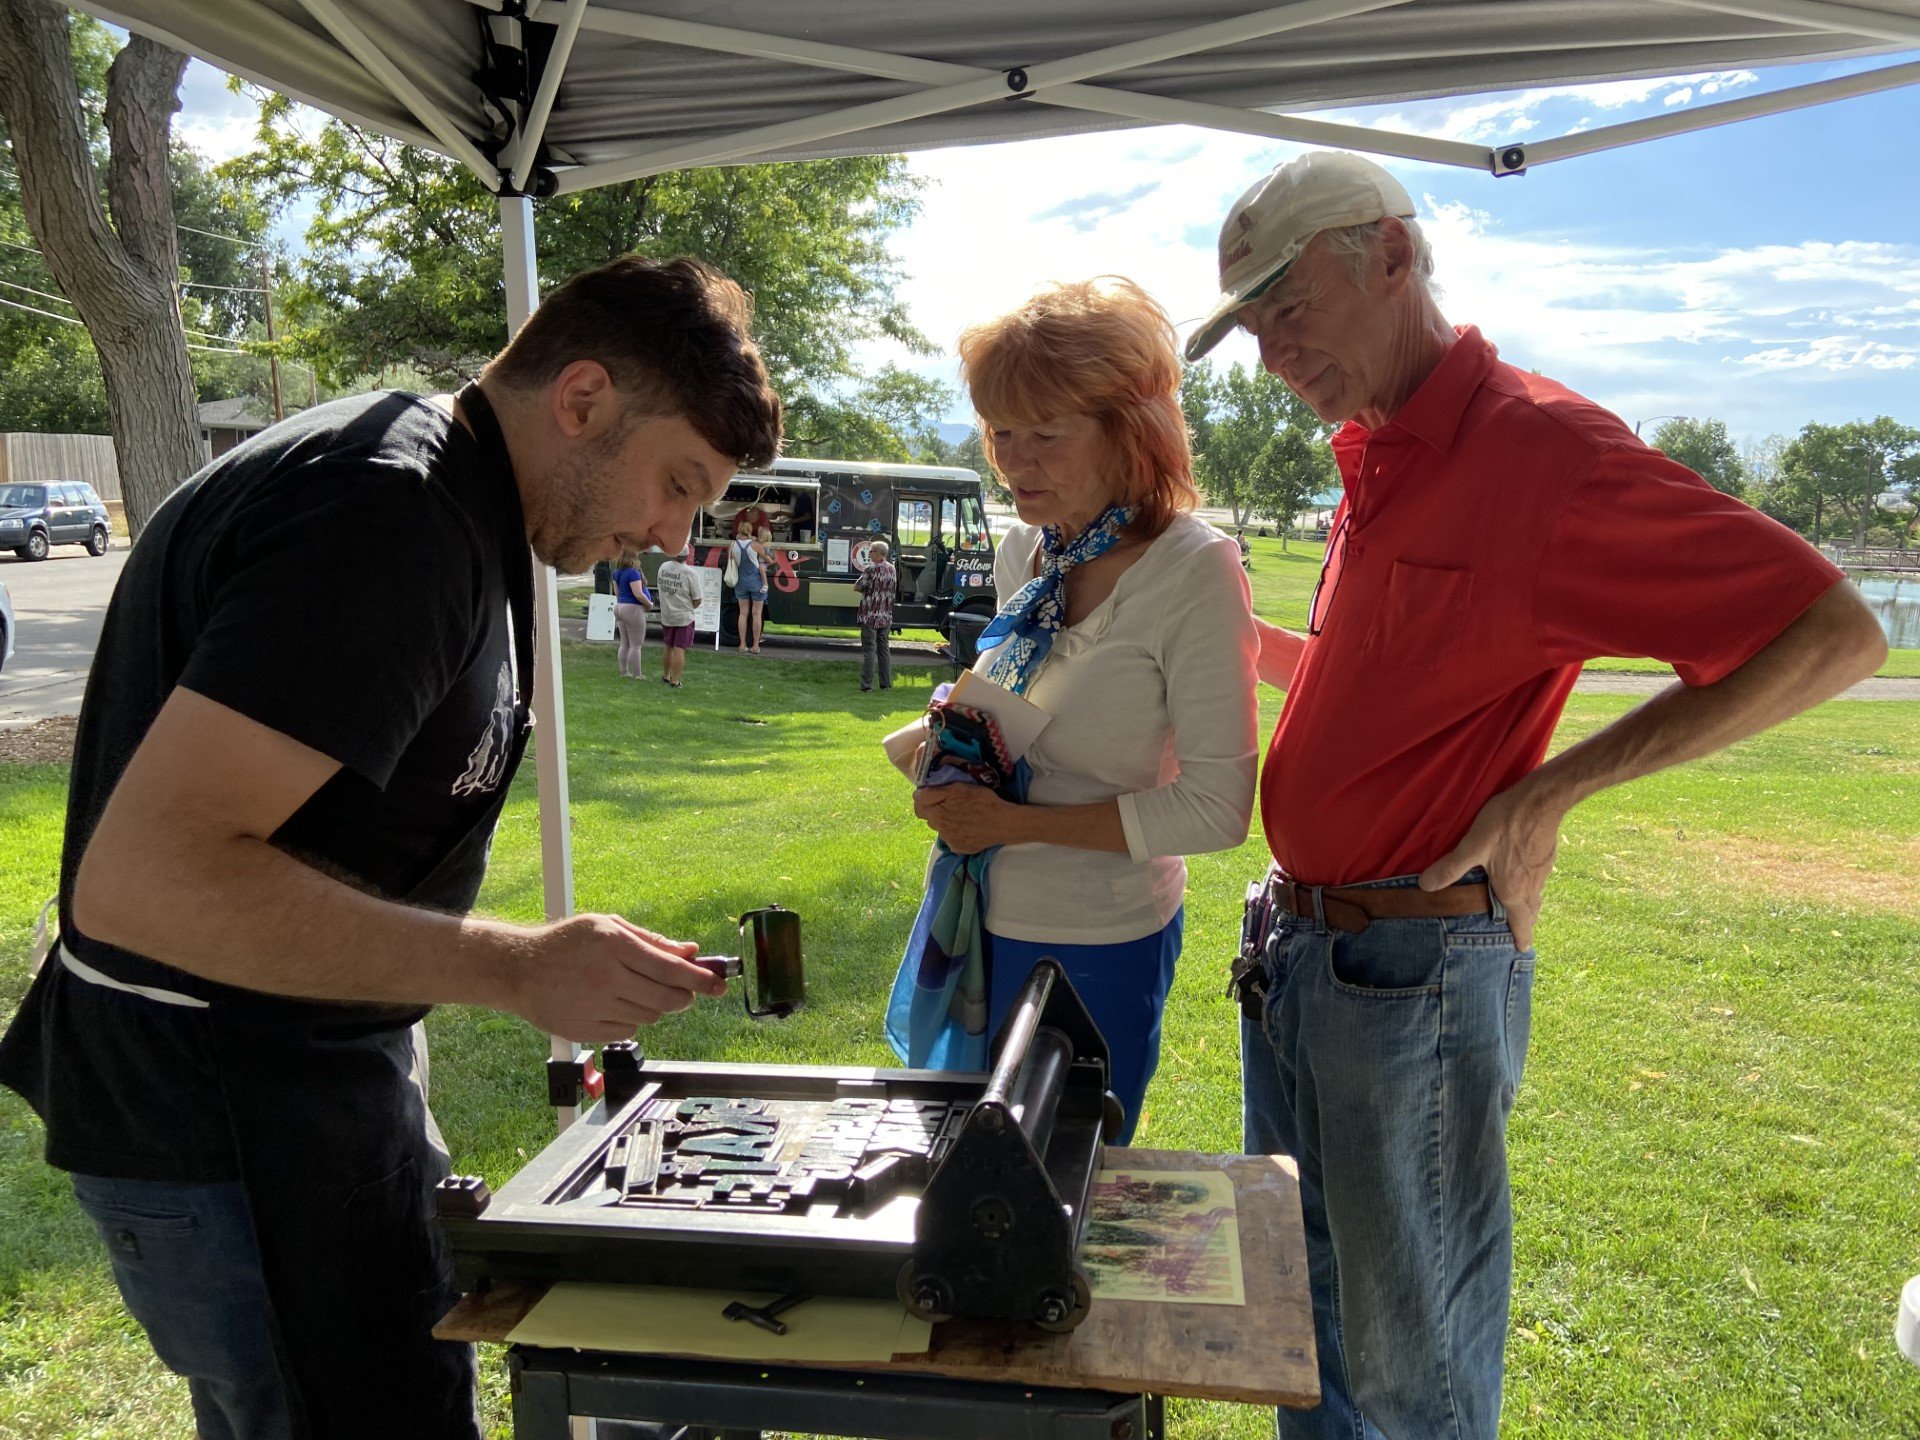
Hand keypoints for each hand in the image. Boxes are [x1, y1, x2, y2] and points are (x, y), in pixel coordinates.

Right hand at [509, 913, 728, 1042]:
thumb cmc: (567, 943)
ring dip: (655, 1007)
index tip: (720, 986)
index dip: (701, 979)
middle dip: (685, 996)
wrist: (518, 970)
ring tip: (634, 991)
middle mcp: (606, 977)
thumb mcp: (608, 927)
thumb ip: (651, 941)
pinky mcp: (586, 1030)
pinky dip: (631, 1021)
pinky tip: (612, 1005)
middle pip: (667, 998)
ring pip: (651, 1016)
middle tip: (685, 992)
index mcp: (614, 945)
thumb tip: (690, 952)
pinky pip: (628, 1031)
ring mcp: (595, 1006)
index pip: (670, 968)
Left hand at [913, 783, 1019, 855]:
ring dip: (945, 821)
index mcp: (937, 813)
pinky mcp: (958, 848)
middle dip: (935, 809)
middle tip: (950, 803)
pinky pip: (950, 838)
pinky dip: (955, 832)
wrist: (1003, 823)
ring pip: (939, 828)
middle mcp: (939, 829)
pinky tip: (967, 827)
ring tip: (961, 815)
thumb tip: (918, 794)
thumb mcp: (959, 788)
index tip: (935, 794)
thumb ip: (935, 791)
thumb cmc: (982, 801)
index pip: (918, 806)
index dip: (924, 798)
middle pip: (928, 817)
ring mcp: (949, 841)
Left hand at [1417, 781, 1562, 949]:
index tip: (1522, 949)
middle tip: (1521, 932)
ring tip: (1521, 910)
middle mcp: (1531, 886)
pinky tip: (1524, 879)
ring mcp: (1542, 872)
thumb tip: (1425, 886)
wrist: (1542, 800)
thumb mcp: (1473, 846)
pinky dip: (1532, 889)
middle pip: (1530, 912)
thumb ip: (1451, 867)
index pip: (1520, 922)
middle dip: (1525, 924)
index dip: (1521, 937)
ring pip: (1536, 897)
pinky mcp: (1547, 856)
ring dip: (1529, 907)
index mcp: (1513, 890)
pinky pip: (1539, 882)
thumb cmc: (1506, 824)